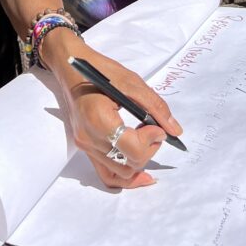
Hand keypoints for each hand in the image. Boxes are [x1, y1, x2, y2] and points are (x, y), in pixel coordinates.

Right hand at [54, 46, 182, 189]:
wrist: (71, 69)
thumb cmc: (99, 70)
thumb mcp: (131, 83)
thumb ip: (155, 107)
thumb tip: (174, 130)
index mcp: (98, 120)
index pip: (132, 149)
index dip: (152, 140)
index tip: (158, 126)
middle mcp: (89, 139)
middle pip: (129, 164)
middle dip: (149, 150)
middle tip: (154, 129)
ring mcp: (85, 146)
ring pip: (120, 172)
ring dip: (139, 160)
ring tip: (145, 140)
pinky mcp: (85, 148)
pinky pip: (106, 173)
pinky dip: (125, 176)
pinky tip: (141, 174)